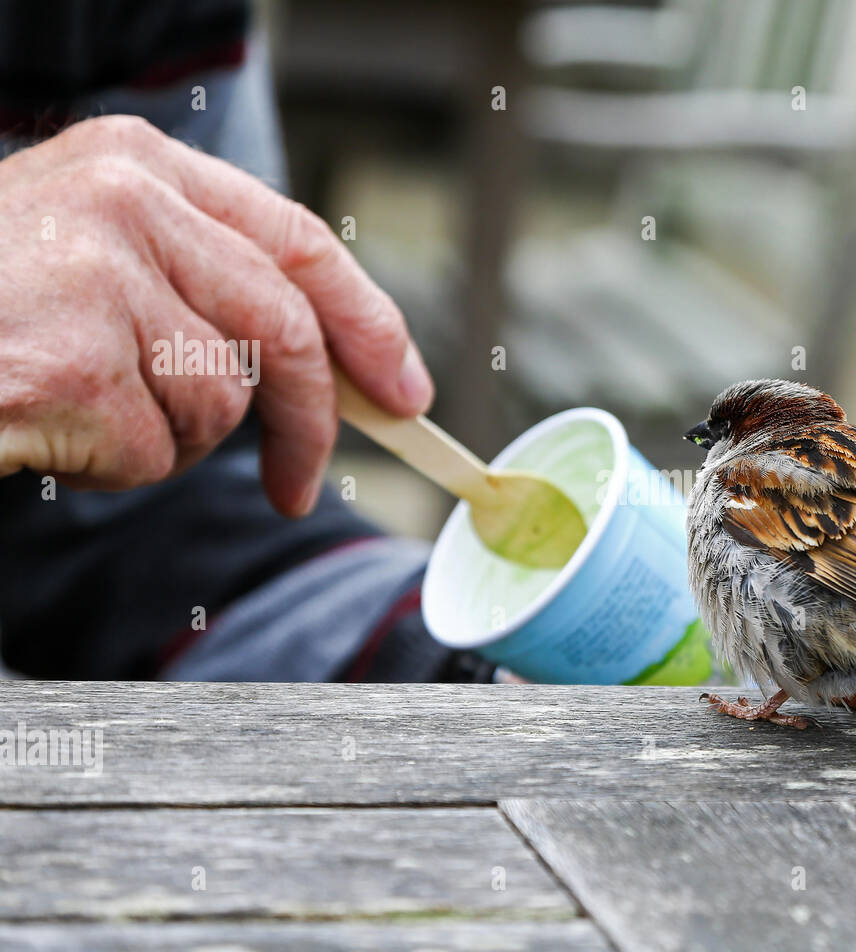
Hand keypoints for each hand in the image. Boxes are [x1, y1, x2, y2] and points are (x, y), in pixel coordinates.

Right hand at [0, 115, 433, 514]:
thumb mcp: (94, 260)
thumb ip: (201, 284)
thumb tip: (334, 366)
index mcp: (139, 166)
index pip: (299, 240)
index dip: (368, 318)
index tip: (405, 387)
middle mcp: (125, 203)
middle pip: (286, 329)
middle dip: (311, 421)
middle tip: (302, 484)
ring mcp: (96, 276)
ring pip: (220, 401)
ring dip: (170, 438)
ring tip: (85, 410)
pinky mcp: (72, 359)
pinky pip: (157, 449)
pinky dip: (118, 465)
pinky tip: (54, 431)